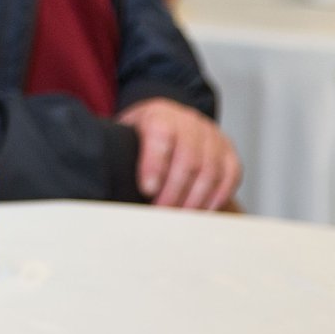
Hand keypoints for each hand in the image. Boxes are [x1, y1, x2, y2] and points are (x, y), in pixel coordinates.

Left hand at [117, 97, 240, 209]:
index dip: (155, 163)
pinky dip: (217, 198)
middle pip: (188, 158)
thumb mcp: (125, 134)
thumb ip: (118, 151)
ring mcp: (212, 136)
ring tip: (179, 218)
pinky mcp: (229, 152)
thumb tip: (104, 177)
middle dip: (174, 191)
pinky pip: (230, 176)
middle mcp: (190, 122)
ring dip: (195, 199)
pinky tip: (201, 212)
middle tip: (161, 213)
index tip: (147, 189)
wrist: (169, 119)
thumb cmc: (142, 134)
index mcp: (160, 114)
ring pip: (210, 170)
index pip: (160, 134)